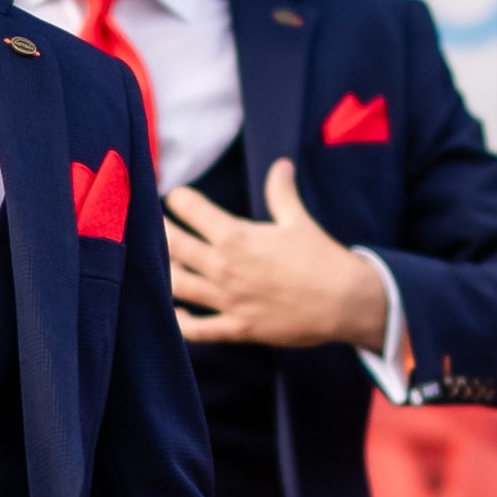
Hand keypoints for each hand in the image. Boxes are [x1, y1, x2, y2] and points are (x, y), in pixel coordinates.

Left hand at [168, 158, 386, 349]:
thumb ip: (281, 193)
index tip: (176, 196)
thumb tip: (281, 165)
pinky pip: (197, 331)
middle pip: (174, 246)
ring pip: (178, 286)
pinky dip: (180, 324)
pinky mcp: (237, 328)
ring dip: (163, 274)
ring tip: (158, 265)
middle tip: (151, 225)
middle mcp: (225, 268)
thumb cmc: (322, 258)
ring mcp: (228, 300)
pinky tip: (174, 314)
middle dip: (159, 232)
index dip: (180, 199)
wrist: (345, 302)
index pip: (192, 210)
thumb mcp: (298, 221)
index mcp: (237, 237)